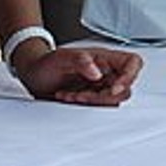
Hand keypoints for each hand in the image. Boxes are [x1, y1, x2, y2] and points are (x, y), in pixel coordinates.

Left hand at [14, 45, 144, 105]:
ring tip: (72, 95)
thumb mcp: (60, 57)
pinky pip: (97, 107)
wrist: (32, 74)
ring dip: (92, 102)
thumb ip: (80, 61)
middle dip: (104, 96)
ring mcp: (100, 86)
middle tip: (83, 95)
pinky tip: (67, 97)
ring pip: (112, 100)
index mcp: (104, 58)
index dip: (129, 76)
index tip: (114, 88)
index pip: (132, 63)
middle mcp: (106, 72)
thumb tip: (97, 72)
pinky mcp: (92, 99)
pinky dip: (82, 105)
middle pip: (124, 87)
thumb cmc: (47, 62)